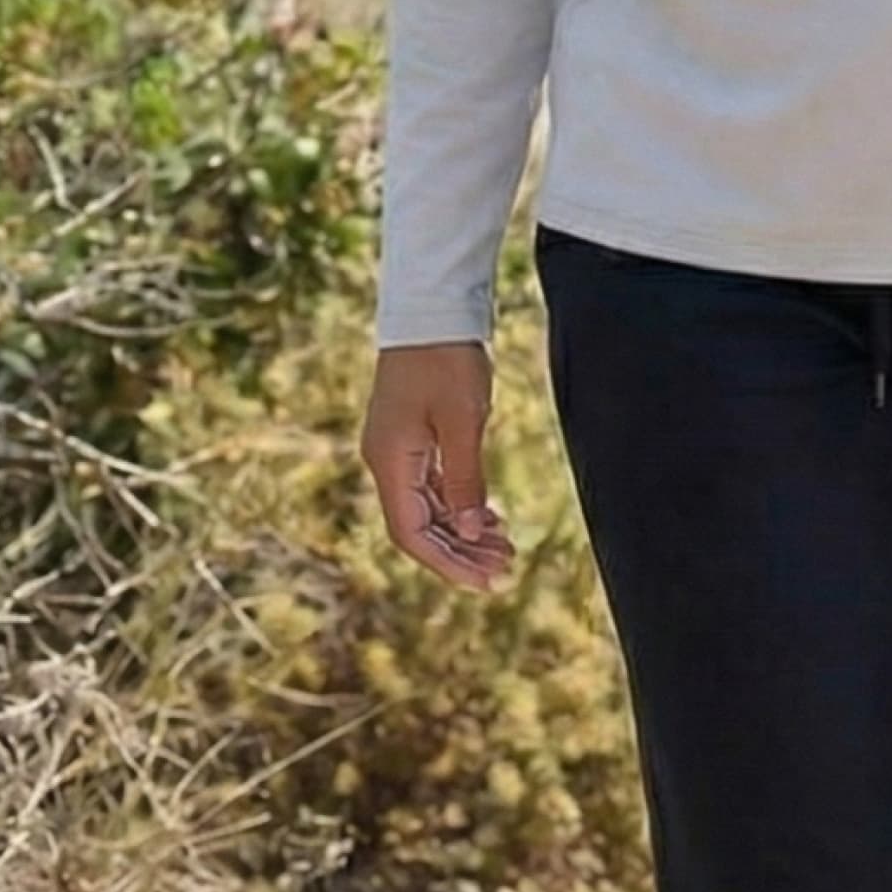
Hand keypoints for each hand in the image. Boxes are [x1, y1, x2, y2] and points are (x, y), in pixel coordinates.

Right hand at [361, 341, 517, 593]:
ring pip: (427, 508)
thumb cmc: (447, 359)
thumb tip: (468, 533)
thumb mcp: (463, 421)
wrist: (432, 309)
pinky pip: (431, 486)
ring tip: (505, 548)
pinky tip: (488, 517)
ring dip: (463, 532)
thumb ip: (464, 480)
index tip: (485, 582)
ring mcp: (397, 450)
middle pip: (419, 526)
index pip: (411, 534)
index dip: (447, 563)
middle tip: (506, 569)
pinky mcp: (411, 438)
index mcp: (390, 461)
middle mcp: (385, 461)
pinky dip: (459, 506)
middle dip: (461, 552)